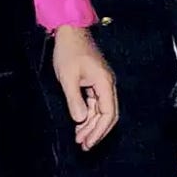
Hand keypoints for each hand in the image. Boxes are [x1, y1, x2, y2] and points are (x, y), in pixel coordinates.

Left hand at [53, 25, 119, 149]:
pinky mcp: (95, 81)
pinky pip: (95, 103)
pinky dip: (88, 115)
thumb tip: (81, 120)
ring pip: (101, 110)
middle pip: (107, 115)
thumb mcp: (68, 78)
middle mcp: (107, 84)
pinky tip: (80, 124)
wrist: (70, 31)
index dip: (99, 131)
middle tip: (83, 146)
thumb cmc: (69, 51)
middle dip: (96, 132)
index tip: (88, 143)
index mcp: (104, 83)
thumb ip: (75, 100)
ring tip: (80, 139)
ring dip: (92, 125)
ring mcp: (102, 83)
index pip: (108, 114)